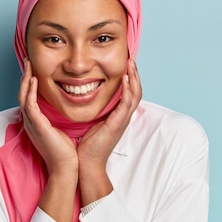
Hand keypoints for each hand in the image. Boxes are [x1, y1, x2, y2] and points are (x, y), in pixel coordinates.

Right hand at [19, 60, 78, 221]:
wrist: (66, 168)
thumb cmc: (66, 152)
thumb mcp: (62, 130)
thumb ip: (60, 118)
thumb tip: (67, 108)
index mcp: (37, 123)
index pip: (29, 98)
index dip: (29, 83)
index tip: (34, 69)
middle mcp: (31, 122)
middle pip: (22, 94)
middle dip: (24, 77)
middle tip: (28, 61)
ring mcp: (32, 124)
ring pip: (23, 97)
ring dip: (25, 80)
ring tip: (28, 65)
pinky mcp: (37, 126)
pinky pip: (29, 104)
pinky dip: (29, 91)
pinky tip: (33, 80)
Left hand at [77, 57, 141, 203]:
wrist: (87, 164)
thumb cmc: (87, 146)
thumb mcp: (92, 122)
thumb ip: (95, 110)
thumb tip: (86, 97)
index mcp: (118, 115)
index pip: (129, 92)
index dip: (129, 77)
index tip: (125, 62)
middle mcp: (123, 117)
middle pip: (136, 90)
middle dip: (134, 73)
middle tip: (131, 57)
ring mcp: (122, 120)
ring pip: (135, 94)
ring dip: (134, 77)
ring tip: (131, 63)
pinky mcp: (118, 124)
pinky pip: (127, 104)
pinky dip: (128, 90)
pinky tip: (125, 78)